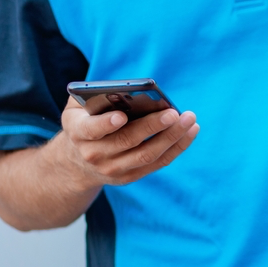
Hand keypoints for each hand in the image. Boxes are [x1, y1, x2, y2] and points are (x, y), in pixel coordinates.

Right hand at [58, 97, 199, 189]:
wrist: (76, 163)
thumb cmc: (84, 121)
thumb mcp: (78, 106)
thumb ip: (94, 95)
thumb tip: (126, 89)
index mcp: (78, 132)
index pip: (91, 130)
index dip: (105, 124)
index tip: (122, 115)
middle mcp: (94, 154)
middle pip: (127, 141)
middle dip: (152, 126)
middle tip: (173, 113)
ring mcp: (113, 169)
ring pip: (146, 155)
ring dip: (171, 137)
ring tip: (189, 120)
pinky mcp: (129, 177)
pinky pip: (158, 162)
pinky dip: (177, 147)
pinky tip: (191, 131)